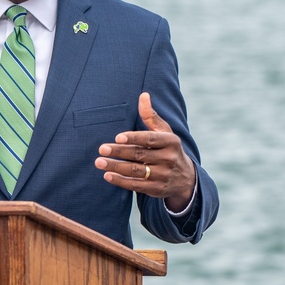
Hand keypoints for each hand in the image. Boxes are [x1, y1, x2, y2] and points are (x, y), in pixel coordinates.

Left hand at [95, 92, 195, 211]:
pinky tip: (107, 175)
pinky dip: (121, 181)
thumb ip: (151, 116)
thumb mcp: (164, 132)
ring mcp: (163, 175)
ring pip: (136, 171)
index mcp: (171, 142)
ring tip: (99, 162)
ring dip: (116, 167)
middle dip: (119, 152)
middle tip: (102, 149)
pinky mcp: (156, 189)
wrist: (185, 178)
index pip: (150, 139)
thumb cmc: (168, 149)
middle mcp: (168, 159)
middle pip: (140, 155)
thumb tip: (143, 95)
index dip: (134, 138)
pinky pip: (136, 186)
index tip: (118, 137)